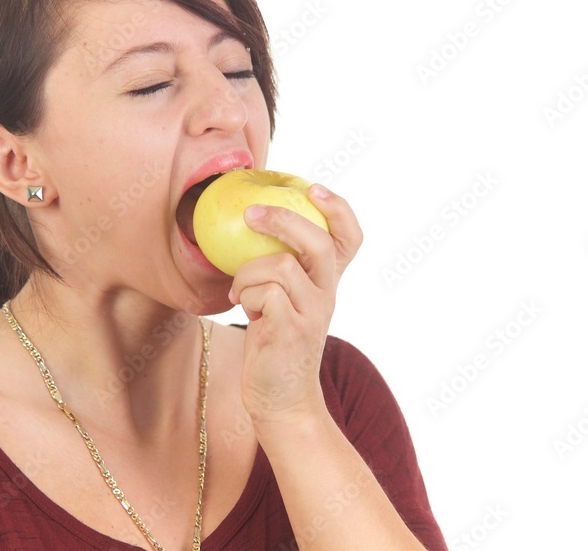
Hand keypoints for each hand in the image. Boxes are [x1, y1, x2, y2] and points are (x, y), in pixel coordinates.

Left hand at [227, 183, 362, 427]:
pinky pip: (265, 293)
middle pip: (320, 243)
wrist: (280, 400)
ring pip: (281, 266)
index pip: (349, 238)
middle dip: (283, 220)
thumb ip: (278, 270)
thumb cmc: (273, 345)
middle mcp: (326, 295)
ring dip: (248, 272)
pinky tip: (239, 306)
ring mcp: (312, 314)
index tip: (315, 187)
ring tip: (238, 290)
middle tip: (251, 214)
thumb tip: (249, 227)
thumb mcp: (281, 300)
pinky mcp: (292, 331)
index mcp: (326, 283)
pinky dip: (245, 293)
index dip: (338, 209)